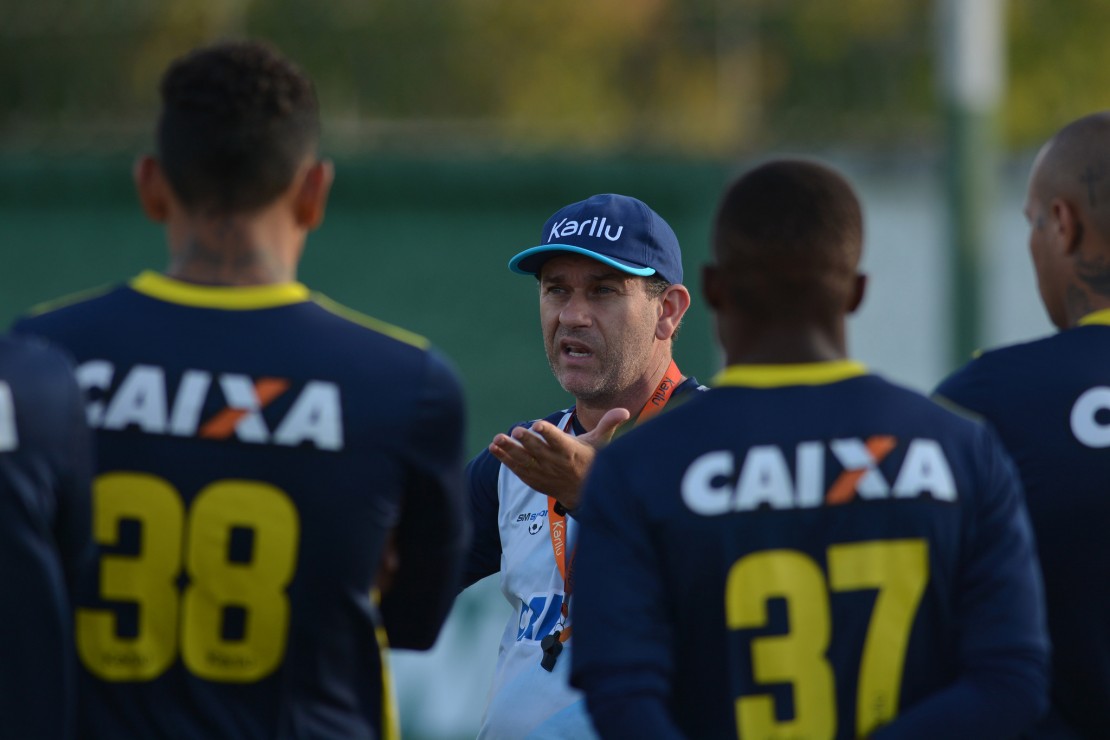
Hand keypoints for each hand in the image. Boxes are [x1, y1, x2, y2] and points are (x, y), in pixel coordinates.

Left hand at [489, 407, 630, 510]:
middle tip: (517, 430)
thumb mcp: (600, 443)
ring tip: (498, 439)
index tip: (539, 425)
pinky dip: (505, 459)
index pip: (559, 441)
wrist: (581, 492)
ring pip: (524, 461)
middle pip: (539, 451)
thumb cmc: (589, 460)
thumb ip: (608, 424)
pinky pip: (517, 469)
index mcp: (571, 451)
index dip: (548, 433)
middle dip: (527, 442)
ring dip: (509, 450)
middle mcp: (556, 463)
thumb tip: (625, 411)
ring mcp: (542, 472)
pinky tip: (494, 448)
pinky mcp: (533, 478)